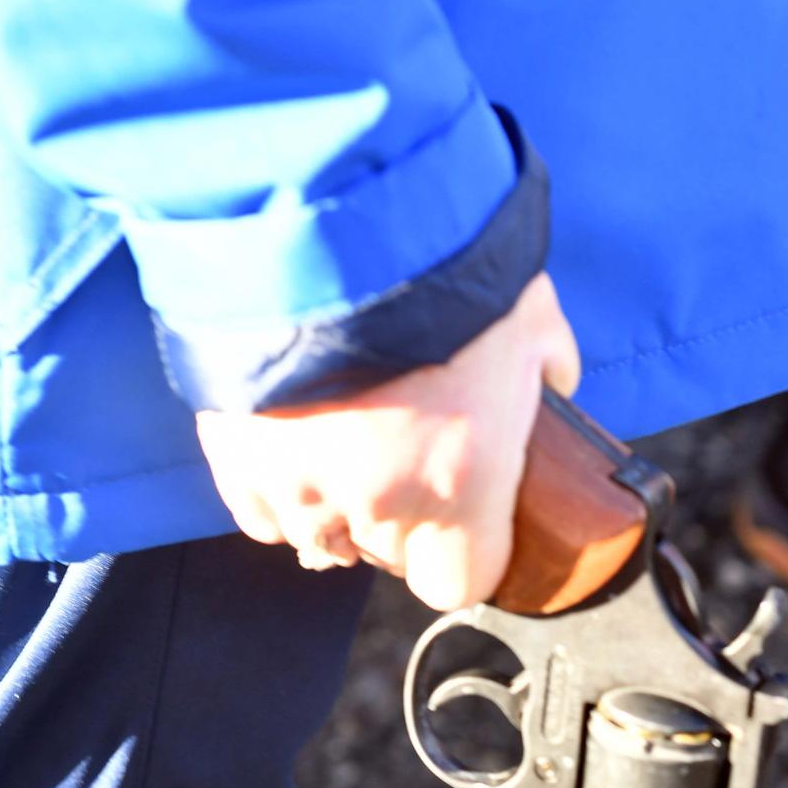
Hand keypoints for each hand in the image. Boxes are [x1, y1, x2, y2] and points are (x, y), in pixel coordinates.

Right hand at [195, 272, 580, 609]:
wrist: (329, 205)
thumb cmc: (445, 261)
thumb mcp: (533, 321)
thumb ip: (546, 377)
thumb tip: (554, 390)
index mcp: (460, 484)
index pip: (461, 583)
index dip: (471, 556)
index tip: (475, 528)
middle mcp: (378, 500)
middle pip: (393, 560)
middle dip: (410, 524)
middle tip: (417, 460)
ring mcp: (297, 482)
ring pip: (322, 544)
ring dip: (342, 512)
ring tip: (352, 454)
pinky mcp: (234, 453)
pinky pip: (259, 515)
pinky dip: (280, 496)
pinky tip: (298, 455)